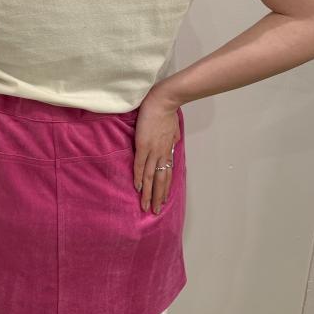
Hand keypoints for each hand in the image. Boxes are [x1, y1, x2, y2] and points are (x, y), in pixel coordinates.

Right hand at [133, 90, 180, 214]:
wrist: (163, 101)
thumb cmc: (168, 112)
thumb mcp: (174, 128)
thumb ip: (173, 138)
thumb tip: (174, 143)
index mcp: (168, 150)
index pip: (167, 174)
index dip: (165, 188)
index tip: (163, 201)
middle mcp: (162, 154)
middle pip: (161, 180)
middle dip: (158, 197)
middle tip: (155, 212)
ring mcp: (153, 150)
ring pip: (152, 177)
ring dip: (149, 193)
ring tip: (146, 206)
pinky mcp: (143, 145)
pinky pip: (141, 164)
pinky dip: (140, 177)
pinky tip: (138, 188)